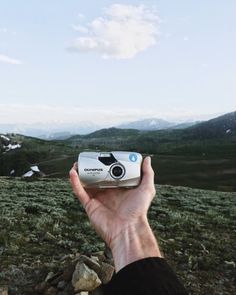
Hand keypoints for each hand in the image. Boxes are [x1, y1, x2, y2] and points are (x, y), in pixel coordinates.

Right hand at [69, 156, 160, 270]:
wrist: (128, 228)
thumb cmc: (139, 211)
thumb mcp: (146, 189)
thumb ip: (147, 174)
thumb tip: (147, 159)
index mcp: (119, 188)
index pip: (111, 173)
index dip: (107, 164)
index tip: (104, 155)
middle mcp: (107, 193)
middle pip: (96, 177)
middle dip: (91, 167)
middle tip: (88, 158)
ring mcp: (97, 199)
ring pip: (85, 183)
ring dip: (80, 173)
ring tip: (77, 163)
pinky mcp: (89, 205)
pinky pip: (80, 192)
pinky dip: (75, 183)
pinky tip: (72, 173)